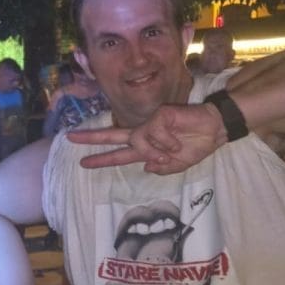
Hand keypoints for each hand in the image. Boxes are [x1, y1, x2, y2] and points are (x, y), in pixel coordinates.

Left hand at [68, 103, 228, 174]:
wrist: (215, 129)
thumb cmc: (196, 145)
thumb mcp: (177, 166)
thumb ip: (162, 168)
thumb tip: (146, 166)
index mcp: (145, 149)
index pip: (118, 154)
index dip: (101, 159)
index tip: (82, 162)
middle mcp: (144, 135)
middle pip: (112, 136)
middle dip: (91, 138)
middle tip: (69, 138)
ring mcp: (150, 124)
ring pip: (140, 142)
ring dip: (157, 151)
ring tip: (175, 148)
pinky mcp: (159, 115)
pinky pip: (154, 133)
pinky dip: (166, 142)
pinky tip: (178, 141)